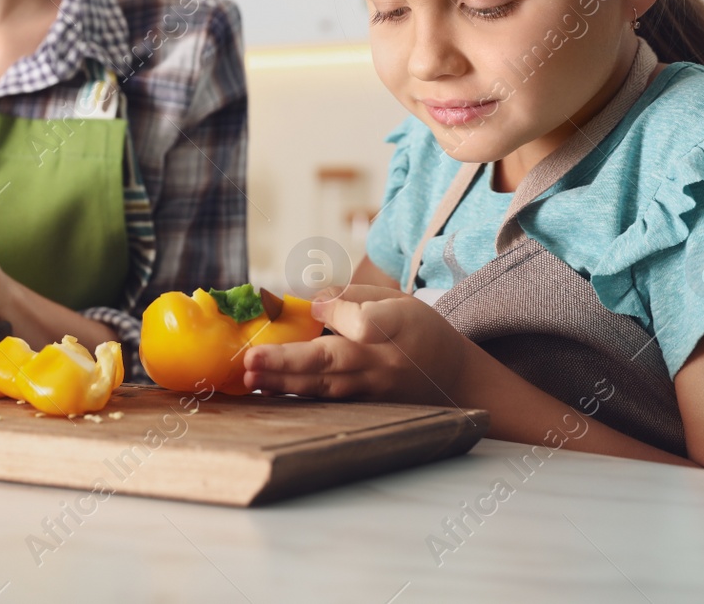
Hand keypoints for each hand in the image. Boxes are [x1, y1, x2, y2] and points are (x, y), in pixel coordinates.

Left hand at [241, 284, 474, 403]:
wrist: (453, 379)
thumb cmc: (418, 329)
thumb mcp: (396, 299)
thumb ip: (352, 296)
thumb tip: (312, 303)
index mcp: (394, 326)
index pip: (365, 322)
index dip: (340, 314)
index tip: (314, 306)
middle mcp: (381, 362)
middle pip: (331, 361)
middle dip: (287, 362)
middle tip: (250, 359)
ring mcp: (372, 389)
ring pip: (323, 387)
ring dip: (283, 382)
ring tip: (250, 375)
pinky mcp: (365, 407)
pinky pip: (327, 401)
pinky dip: (297, 395)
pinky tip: (268, 389)